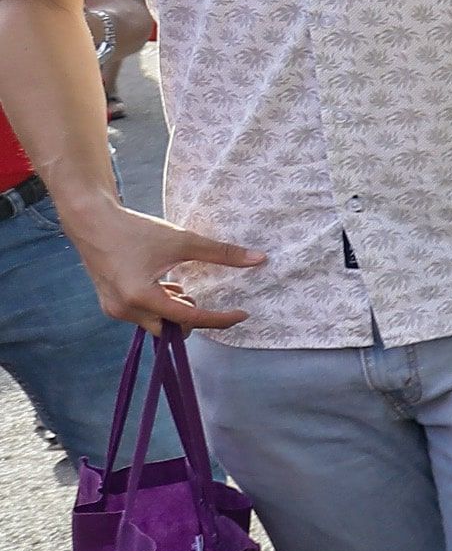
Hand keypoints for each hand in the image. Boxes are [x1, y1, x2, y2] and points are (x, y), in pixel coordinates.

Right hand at [62, 198, 261, 330]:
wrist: (92, 222)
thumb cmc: (135, 230)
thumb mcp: (182, 241)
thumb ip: (221, 253)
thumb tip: (259, 259)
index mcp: (141, 297)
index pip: (189, 318)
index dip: (219, 319)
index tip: (241, 314)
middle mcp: (124, 309)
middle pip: (169, 329)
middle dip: (191, 318)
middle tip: (200, 295)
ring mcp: (113, 309)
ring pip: (155, 323)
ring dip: (174, 311)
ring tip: (180, 287)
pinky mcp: (110, 303)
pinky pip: (142, 316)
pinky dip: (159, 306)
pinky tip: (166, 287)